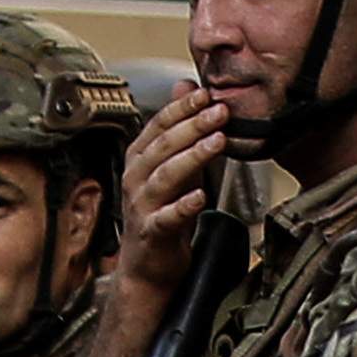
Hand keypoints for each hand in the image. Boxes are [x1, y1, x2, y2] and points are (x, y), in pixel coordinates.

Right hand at [111, 85, 230, 315]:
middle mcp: (135, 179)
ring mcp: (141, 206)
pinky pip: (167, 217)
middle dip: (193, 125)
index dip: (182, 107)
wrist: (147, 268)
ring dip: (192, 157)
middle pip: (163, 146)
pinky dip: (183, 206)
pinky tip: (200, 196)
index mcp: (139, 159)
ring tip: (217, 142)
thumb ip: (181, 131)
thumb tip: (188, 88)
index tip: (207, 94)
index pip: (159, 124)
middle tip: (220, 111)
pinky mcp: (152, 233)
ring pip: (165, 175)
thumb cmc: (162, 215)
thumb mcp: (173, 167)